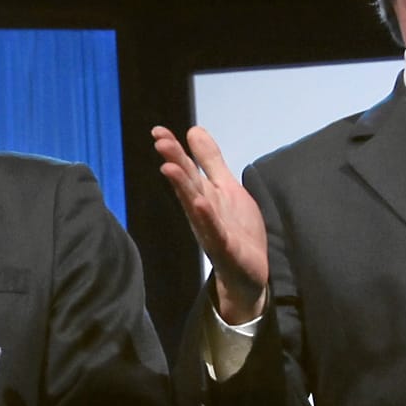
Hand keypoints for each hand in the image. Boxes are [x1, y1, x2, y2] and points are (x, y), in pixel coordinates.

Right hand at [152, 125, 268, 320]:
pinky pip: (215, 232)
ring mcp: (212, 230)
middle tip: (160, 141)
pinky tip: (200, 203)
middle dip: (175, 162)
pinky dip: (207, 218)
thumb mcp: (227, 187)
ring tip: (170, 167)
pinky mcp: (226, 248)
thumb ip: (210, 160)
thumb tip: (193, 130)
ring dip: (183, 187)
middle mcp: (202, 212)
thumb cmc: (235, 230)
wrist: (247, 275)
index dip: (174, 150)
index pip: (187, 168)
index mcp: (203, 196)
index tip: (158, 131)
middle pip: (188, 184)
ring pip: (195, 206)